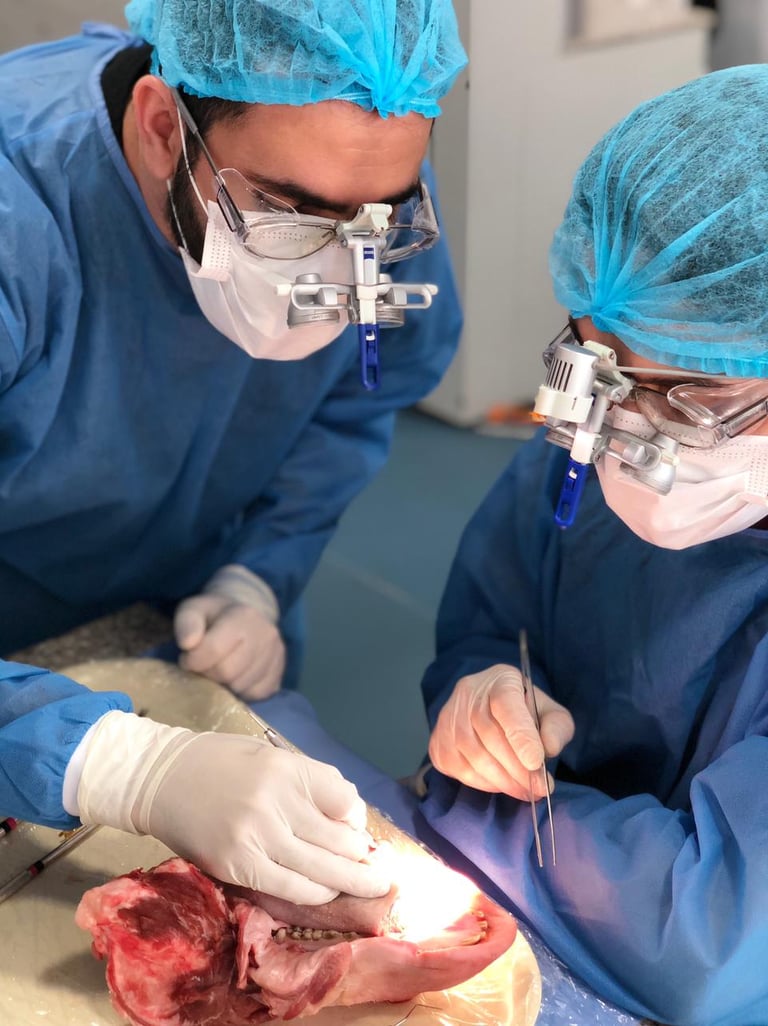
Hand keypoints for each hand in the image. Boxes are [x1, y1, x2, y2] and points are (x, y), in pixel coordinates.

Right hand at [75, 712, 390, 905]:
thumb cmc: (219, 763)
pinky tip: (326, 893)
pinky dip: (314, 893)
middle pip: (339, 840)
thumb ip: (309, 783)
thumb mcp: (270, 756)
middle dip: (367, 862)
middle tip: (387, 875)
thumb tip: (349, 819)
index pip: (344, 799)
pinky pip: (289, 887)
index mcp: (287, 768)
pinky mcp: (236, 864)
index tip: (356, 830)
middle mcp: (276, 801)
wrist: (161, 777)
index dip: (356, 819)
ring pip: (320, 869)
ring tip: (370, 888)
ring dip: (350, 882)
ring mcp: (256, 835)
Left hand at [175, 565, 284, 699]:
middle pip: (227, 672)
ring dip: (222, 684)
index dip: (192, 660)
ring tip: (217, 671)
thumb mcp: (194, 610)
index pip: (213, 649)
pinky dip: (239, 692)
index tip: (187, 658)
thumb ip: (187, 622)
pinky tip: (233, 678)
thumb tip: (188, 644)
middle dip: (207, 674)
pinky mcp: (278, 676)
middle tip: (202, 667)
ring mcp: (276, 657)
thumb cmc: (214, 618)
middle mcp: (266, 635)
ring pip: (240, 687)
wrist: (246, 622)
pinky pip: (254, 695)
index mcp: (244, 615)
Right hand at [428, 664, 574, 799]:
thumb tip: (548, 748)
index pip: (506, 704)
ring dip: (502, 780)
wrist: (490, 708)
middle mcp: (468, 694)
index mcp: (500, 680)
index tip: (536, 763)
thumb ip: (556, 727)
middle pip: (489, 735)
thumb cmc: (524, 712)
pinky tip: (502, 785)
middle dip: (517, 768)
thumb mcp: (550, 713)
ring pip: (473, 755)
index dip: (520, 735)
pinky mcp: (438, 741)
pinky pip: (459, 768)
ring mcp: (448, 717)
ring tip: (525, 791)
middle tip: (539, 788)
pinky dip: (483, 783)